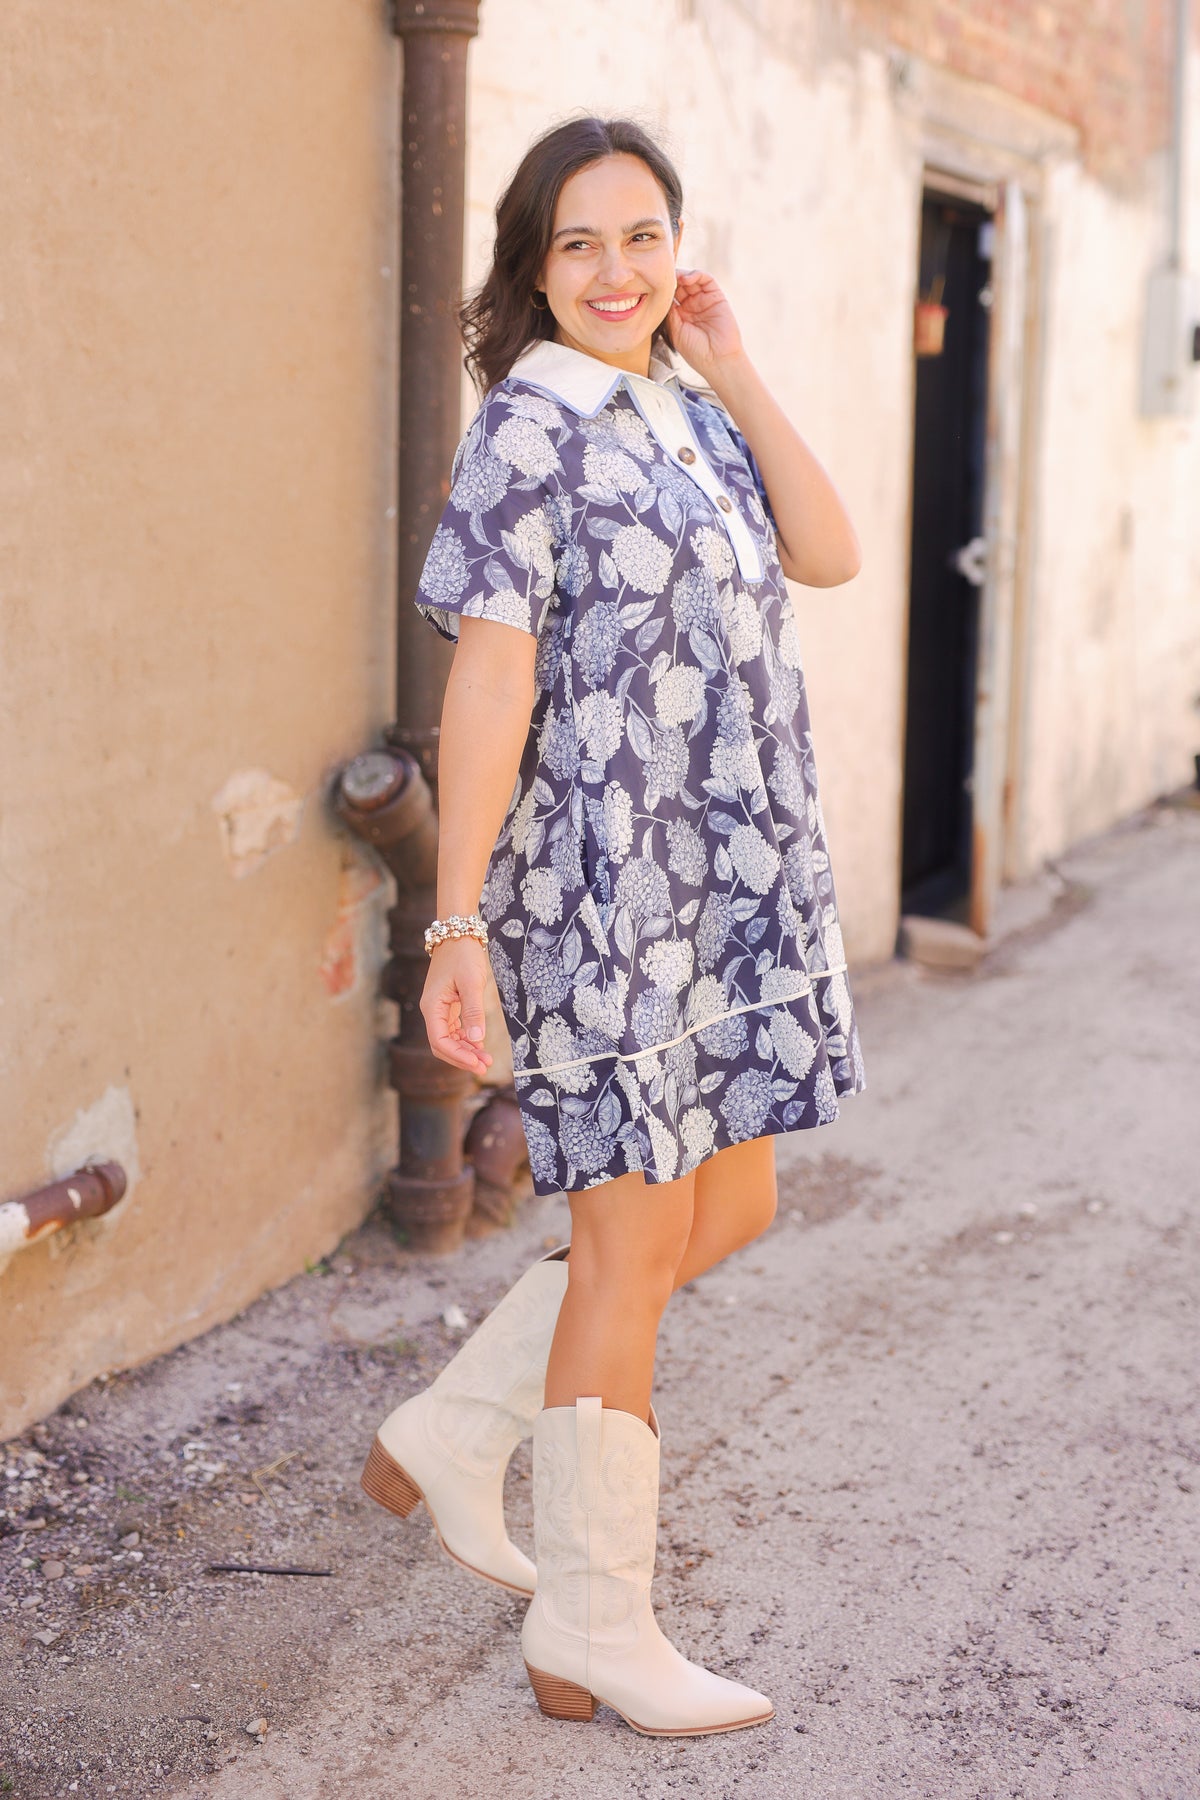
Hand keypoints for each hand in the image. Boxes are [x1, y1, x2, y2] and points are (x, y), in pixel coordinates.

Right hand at [420, 938, 493, 1076]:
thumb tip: (477, 1040)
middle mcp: (432, 1011)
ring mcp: (440, 1009)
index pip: (440, 1042)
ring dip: (466, 1050)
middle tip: (485, 1066)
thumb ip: (474, 1012)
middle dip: (462, 1058)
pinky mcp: (448, 1006)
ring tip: (486, 1059)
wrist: (458, 934)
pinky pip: (454, 1030)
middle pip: (442, 1045)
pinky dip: (466, 1039)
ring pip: (449, 1039)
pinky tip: (480, 1045)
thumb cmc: (463, 955)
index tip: (479, 1063)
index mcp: (433, 1007)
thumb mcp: (471, 983)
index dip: (459, 1056)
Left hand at [668, 268, 744, 379]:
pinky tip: (687, 279)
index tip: (651, 284)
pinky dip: (696, 275)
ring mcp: (704, 300)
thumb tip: (661, 293)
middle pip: (679, 284)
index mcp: (680, 315)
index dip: (662, 289)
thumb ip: (669, 312)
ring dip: (682, 275)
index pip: (670, 295)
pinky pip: (706, 279)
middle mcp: (692, 306)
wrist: (717, 360)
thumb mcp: (675, 331)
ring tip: (674, 278)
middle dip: (671, 279)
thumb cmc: (696, 351)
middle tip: (662, 277)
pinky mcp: (716, 296)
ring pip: (692, 279)